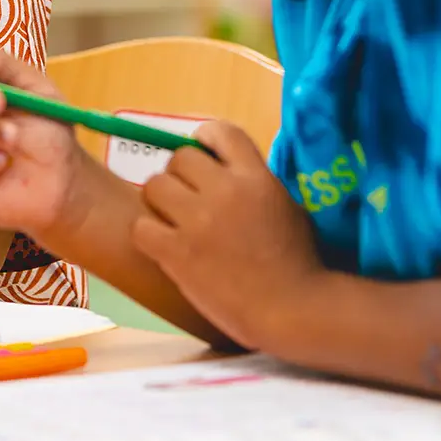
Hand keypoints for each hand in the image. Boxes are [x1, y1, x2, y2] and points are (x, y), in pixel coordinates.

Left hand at [131, 122, 321, 348]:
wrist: (292, 310)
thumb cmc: (299, 263)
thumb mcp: (286, 206)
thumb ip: (255, 184)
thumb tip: (225, 171)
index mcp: (255, 176)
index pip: (219, 131)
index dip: (204, 139)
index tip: (203, 155)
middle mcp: (224, 190)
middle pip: (179, 158)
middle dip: (180, 177)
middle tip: (188, 201)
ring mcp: (198, 221)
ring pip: (154, 186)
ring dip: (160, 202)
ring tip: (173, 223)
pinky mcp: (176, 252)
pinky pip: (141, 227)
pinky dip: (148, 236)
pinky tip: (163, 248)